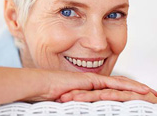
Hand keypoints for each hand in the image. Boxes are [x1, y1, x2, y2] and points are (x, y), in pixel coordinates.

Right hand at [23, 71, 150, 101]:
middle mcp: (94, 83)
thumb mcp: (71, 102)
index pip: (112, 90)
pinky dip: (129, 87)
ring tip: (151, 92)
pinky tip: (141, 90)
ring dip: (137, 88)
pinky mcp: (92, 80)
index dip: (126, 92)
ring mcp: (94, 80)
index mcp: (90, 88)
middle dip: (136, 90)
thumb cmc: (52, 94)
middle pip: (120, 85)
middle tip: (151, 95)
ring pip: (121, 83)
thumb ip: (81, 104)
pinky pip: (114, 84)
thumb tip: (87, 109)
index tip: (138, 99)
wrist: (43, 85)